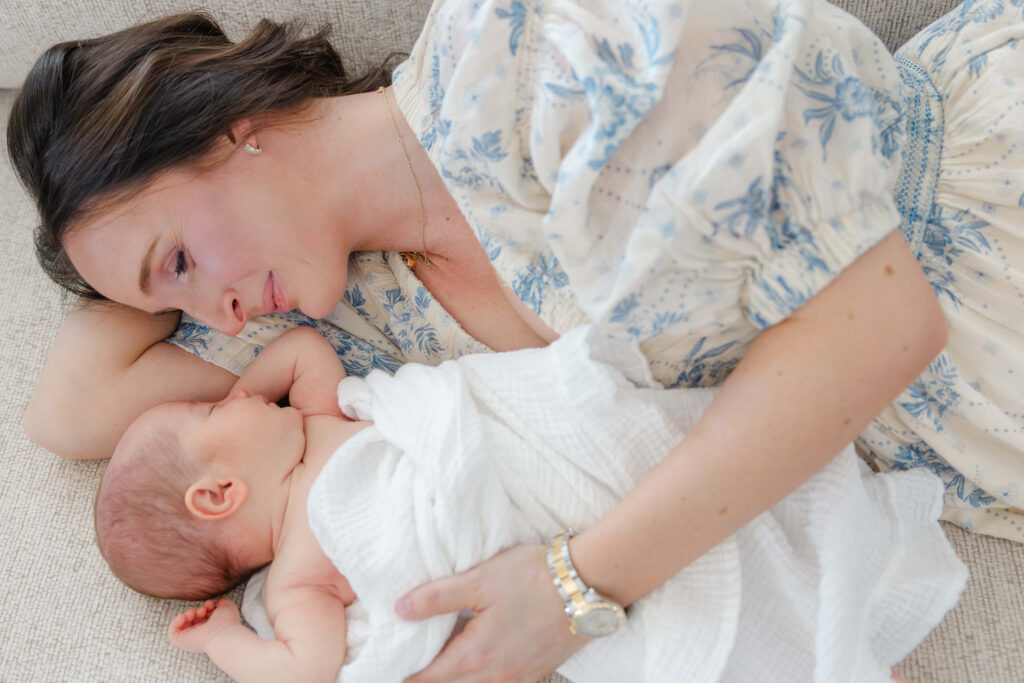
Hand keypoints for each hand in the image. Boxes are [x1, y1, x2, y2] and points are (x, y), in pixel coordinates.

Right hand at [168, 598, 240, 652]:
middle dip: (197, 610)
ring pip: (184, 624)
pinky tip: (185, 616)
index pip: (204, 617)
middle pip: (193, 619)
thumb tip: (219, 600)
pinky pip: (173, 632)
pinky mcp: (182, 641)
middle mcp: (201, 635)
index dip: (205, 607)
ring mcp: (191, 638)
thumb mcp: (227, 607)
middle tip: (203, 610)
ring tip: (195, 613)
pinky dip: (176, 621)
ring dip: (188, 614)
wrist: (222, 634)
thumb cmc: (227, 622)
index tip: (211, 603)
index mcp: (211, 629)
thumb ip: (223, 602)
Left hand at [397, 544, 586, 682]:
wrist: (589, 583)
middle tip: (411, 662)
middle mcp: (497, 675)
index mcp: (476, 655)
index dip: (405, 674)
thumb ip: (436, 597)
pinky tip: (479, 659)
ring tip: (442, 659)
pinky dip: (481, 677)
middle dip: (428, 678)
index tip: (391, 665)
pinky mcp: (536, 671)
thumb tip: (399, 610)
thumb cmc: (535, 577)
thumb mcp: (480, 580)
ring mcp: (520, 677)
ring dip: (456, 678)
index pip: (427, 678)